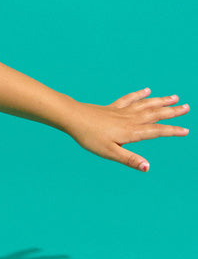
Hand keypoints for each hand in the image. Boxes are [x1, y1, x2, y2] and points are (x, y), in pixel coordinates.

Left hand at [64, 88, 188, 171]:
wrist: (73, 118)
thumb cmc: (89, 137)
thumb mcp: (110, 152)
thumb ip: (129, 159)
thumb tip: (148, 167)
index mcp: (132, 132)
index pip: (157, 131)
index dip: (172, 130)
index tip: (186, 130)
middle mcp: (130, 119)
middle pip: (155, 114)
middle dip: (172, 111)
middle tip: (187, 107)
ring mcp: (121, 111)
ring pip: (146, 104)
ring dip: (161, 101)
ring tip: (174, 97)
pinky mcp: (112, 107)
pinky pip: (129, 99)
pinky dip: (139, 94)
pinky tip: (147, 90)